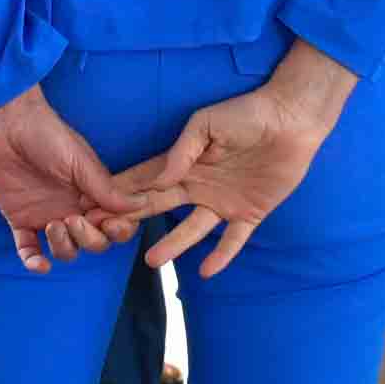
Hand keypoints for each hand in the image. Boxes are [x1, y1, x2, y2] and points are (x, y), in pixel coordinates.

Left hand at [0, 85, 140, 273]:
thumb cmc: (47, 134)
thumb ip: (108, 189)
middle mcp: (73, 208)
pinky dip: (34, 262)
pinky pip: (29, 250)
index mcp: (93, 193)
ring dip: (64, 247)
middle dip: (89, 239)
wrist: (7, 124)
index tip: (107, 221)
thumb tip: (142, 204)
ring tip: (53, 225)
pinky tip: (39, 263)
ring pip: (66, 250)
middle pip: (93, 242)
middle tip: (74, 219)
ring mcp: (47, 216)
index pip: (114, 224)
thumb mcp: (81, 161)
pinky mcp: (20, 220)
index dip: (115, 230)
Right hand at [124, 41, 357, 277]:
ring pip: (192, 229)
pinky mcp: (250, 212)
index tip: (92, 205)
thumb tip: (161, 178)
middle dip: (133, 219)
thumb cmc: (248, 113)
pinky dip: (221, 255)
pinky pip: (234, 240)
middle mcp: (200, 186)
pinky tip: (206, 271)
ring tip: (151, 261)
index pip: (147, 180)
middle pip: (160, 206)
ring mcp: (224, 202)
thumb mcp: (207, 122)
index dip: (121, 192)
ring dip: (173, 245)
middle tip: (105, 235)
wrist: (292, 118)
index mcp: (187, 163)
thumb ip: (183, 149)